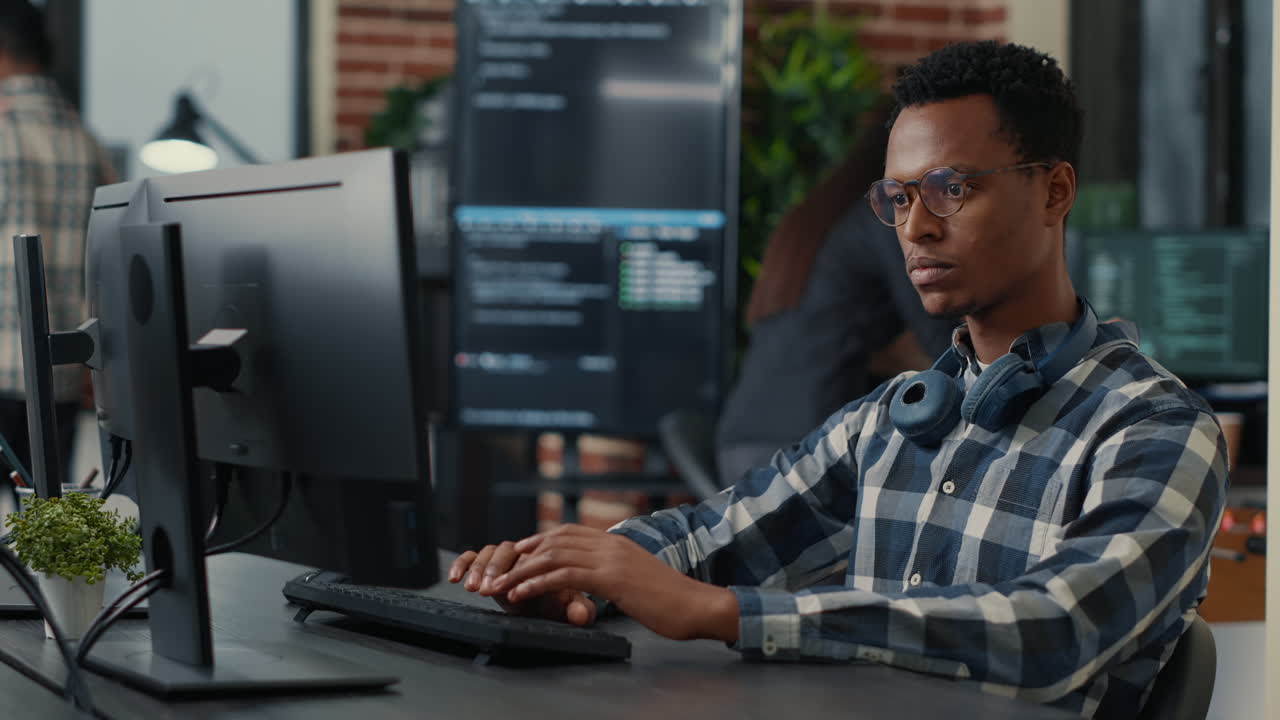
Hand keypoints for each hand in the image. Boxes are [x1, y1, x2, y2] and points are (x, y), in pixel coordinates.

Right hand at [448, 541, 596, 624]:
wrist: (552, 600)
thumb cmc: (561, 600)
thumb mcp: (572, 606)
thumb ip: (577, 608)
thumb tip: (583, 614)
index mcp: (542, 559)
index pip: (528, 558)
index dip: (517, 574)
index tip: (510, 594)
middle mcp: (520, 556)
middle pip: (505, 551)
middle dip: (495, 569)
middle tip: (489, 588)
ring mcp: (503, 560)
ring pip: (488, 553)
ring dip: (479, 569)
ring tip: (474, 587)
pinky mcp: (487, 565)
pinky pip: (471, 557)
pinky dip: (462, 563)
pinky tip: (455, 577)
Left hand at [490, 524, 738, 642]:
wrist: (696, 605)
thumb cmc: (670, 600)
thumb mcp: (639, 578)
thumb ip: (618, 572)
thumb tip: (601, 579)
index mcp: (616, 542)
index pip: (568, 532)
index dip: (539, 540)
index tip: (519, 552)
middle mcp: (611, 543)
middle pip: (555, 539)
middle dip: (524, 554)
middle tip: (500, 568)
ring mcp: (611, 558)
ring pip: (555, 556)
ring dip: (522, 570)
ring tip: (500, 584)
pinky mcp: (611, 578)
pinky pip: (565, 576)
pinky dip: (538, 583)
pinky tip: (522, 593)